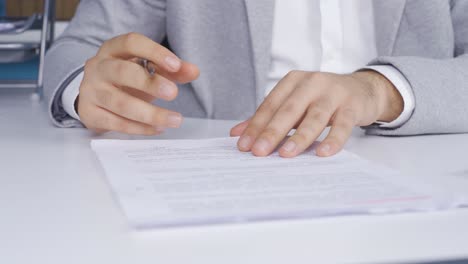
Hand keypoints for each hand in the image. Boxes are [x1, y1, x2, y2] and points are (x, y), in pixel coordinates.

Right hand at [78, 32, 199, 134]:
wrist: (93, 96)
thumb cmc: (125, 79)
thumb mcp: (147, 70)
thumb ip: (171, 69)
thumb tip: (194, 71)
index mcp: (113, 49)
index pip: (132, 43)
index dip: (154, 52)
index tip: (176, 65)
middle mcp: (98, 67)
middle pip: (122, 72)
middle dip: (149, 83)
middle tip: (173, 93)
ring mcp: (91, 90)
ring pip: (121, 103)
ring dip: (151, 114)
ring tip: (175, 119)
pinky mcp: (89, 113)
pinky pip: (116, 123)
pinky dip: (140, 128)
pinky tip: (158, 129)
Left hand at [231, 70, 403, 157]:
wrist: (362, 90)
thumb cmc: (321, 99)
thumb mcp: (294, 103)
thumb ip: (267, 117)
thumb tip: (236, 134)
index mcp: (292, 81)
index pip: (270, 105)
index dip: (256, 126)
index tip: (244, 145)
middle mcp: (312, 83)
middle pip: (288, 110)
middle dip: (272, 132)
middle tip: (259, 152)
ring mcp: (333, 93)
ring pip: (314, 117)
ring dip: (300, 137)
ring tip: (286, 154)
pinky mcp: (352, 106)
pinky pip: (342, 125)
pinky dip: (333, 139)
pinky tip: (323, 153)